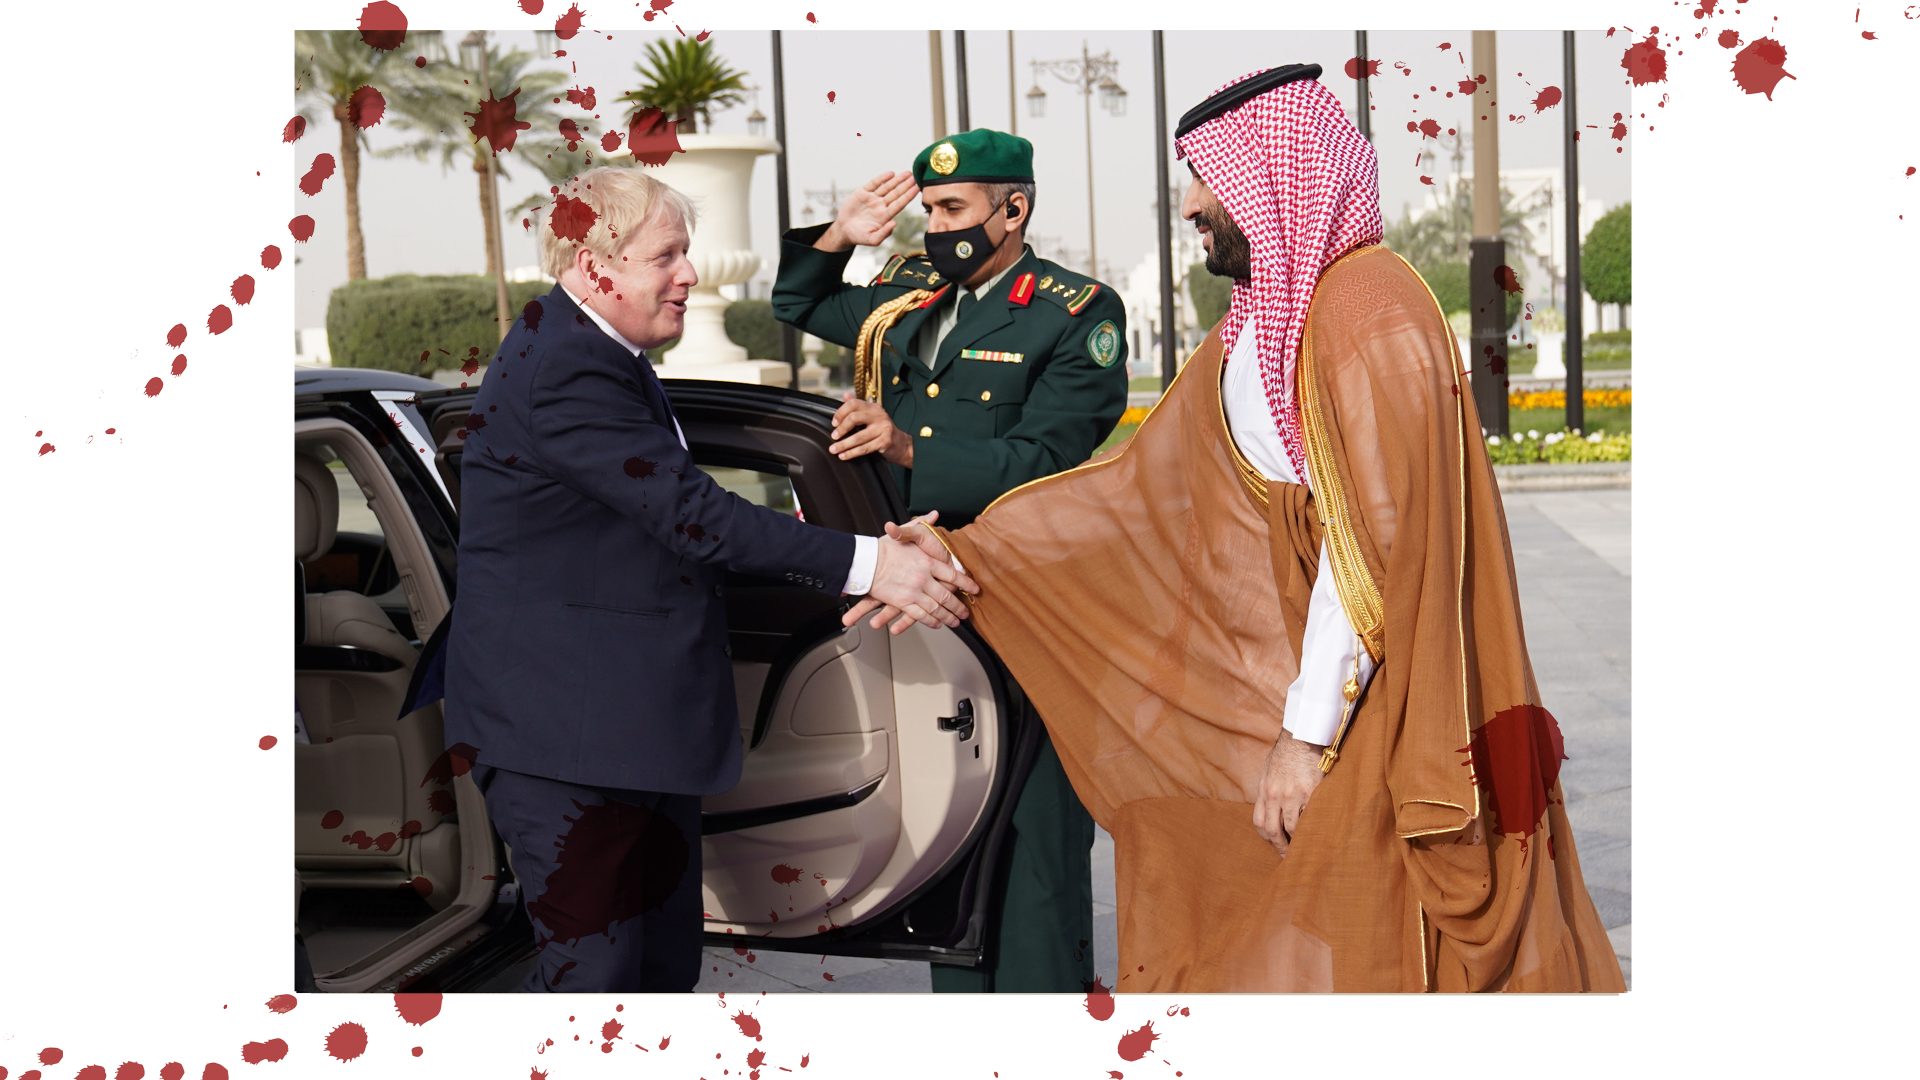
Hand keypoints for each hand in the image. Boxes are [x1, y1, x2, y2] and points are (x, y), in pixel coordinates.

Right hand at [818, 170, 919, 250]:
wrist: (843, 230)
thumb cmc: (859, 237)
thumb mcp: (872, 240)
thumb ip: (884, 233)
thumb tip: (894, 223)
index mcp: (885, 216)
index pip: (900, 204)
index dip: (908, 196)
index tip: (917, 188)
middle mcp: (881, 205)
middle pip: (896, 193)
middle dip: (906, 185)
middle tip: (916, 177)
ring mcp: (872, 198)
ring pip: (887, 187)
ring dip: (897, 180)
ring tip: (907, 173)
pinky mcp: (862, 193)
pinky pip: (874, 183)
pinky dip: (882, 178)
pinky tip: (891, 174)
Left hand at [830, 393, 912, 464]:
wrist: (901, 444)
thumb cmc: (883, 430)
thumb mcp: (872, 416)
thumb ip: (858, 407)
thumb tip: (845, 395)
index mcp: (874, 407)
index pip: (854, 404)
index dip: (841, 412)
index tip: (834, 422)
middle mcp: (879, 415)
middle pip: (855, 418)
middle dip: (841, 428)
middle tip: (833, 436)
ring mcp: (883, 428)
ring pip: (858, 437)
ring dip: (843, 444)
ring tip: (833, 449)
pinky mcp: (885, 442)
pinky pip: (864, 448)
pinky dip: (852, 453)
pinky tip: (844, 455)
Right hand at [843, 514, 977, 632]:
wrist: (865, 562)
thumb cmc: (883, 548)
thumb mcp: (905, 532)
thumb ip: (921, 524)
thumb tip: (934, 514)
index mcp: (927, 562)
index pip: (953, 575)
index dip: (966, 583)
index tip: (974, 589)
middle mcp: (923, 578)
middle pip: (948, 596)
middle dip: (958, 607)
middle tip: (965, 613)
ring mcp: (914, 592)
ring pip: (937, 608)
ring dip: (948, 617)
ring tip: (955, 622)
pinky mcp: (903, 602)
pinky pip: (921, 615)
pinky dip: (931, 621)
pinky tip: (937, 623)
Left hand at [1252, 730, 1325, 859]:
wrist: (1301, 737)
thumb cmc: (1286, 753)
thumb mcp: (1268, 770)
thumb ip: (1269, 790)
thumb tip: (1270, 806)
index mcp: (1264, 790)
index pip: (1259, 822)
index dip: (1266, 837)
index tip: (1274, 845)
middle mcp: (1275, 795)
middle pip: (1273, 830)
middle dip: (1280, 846)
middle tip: (1288, 856)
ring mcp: (1292, 795)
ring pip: (1292, 827)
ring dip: (1296, 840)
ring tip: (1303, 848)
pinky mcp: (1310, 792)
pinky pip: (1309, 817)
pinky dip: (1311, 827)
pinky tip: (1315, 833)